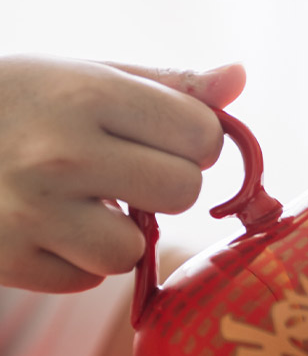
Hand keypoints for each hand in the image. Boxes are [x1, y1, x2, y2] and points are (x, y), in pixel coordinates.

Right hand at [0, 56, 245, 291]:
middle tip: (124, 173)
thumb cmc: (16, 104)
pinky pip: (89, 279)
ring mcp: (31, 212)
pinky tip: (46, 228)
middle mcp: (59, 153)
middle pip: (182, 191)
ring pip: (136, 249)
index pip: (202, 134)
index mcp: (84, 94)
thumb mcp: (81, 75)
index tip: (162, 137)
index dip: (192, 140)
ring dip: (120, 233)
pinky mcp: (10, 259)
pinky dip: (77, 261)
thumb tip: (238, 79)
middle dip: (163, 185)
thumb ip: (164, 84)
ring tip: (80, 204)